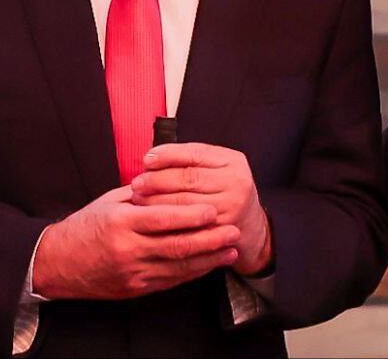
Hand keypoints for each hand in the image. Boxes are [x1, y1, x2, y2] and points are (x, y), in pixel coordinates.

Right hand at [32, 186, 239, 299]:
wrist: (57, 263)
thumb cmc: (85, 226)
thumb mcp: (110, 202)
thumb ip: (143, 194)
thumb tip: (174, 180)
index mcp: (120, 222)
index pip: (162, 218)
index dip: (191, 216)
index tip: (213, 210)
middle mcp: (127, 249)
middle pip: (176, 245)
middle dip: (209, 239)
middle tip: (233, 230)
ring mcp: (132, 272)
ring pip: (178, 267)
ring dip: (208, 259)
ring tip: (230, 249)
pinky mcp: (135, 288)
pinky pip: (170, 280)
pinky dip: (192, 272)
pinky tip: (209, 264)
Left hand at [132, 144, 272, 275]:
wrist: (250, 226)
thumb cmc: (224, 191)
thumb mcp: (217, 168)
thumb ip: (191, 160)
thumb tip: (151, 158)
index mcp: (233, 162)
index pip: (195, 154)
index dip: (167, 155)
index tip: (146, 160)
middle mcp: (236, 183)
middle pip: (188, 178)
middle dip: (157, 180)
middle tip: (137, 184)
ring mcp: (231, 208)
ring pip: (184, 203)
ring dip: (156, 201)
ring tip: (138, 199)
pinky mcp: (221, 232)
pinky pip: (187, 225)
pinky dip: (166, 222)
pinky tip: (151, 219)